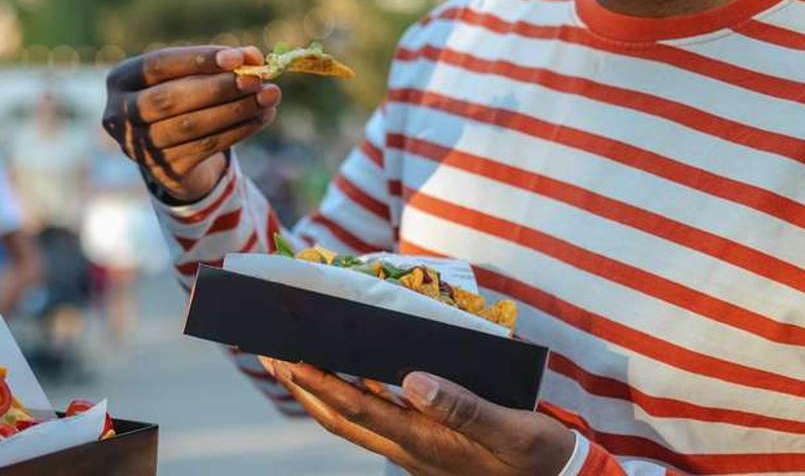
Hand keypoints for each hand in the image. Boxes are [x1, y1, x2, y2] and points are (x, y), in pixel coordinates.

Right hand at [100, 45, 279, 201]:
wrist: (169, 150)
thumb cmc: (180, 98)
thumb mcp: (189, 76)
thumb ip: (217, 63)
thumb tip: (253, 56)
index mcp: (120, 80)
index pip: (159, 65)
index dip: (198, 60)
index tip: (238, 57)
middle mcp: (119, 115)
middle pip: (170, 99)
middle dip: (218, 88)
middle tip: (257, 79)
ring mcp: (140, 147)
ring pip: (191, 126)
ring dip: (235, 110)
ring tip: (269, 97)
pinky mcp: (163, 170)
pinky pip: (205, 147)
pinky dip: (239, 130)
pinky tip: (262, 117)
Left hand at [262, 360, 577, 475]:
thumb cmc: (538, 454)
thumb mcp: (511, 429)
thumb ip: (463, 406)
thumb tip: (412, 380)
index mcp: (425, 443)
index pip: (358, 409)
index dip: (319, 383)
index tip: (286, 357)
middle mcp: (409, 449)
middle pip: (339, 416)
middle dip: (299, 385)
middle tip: (266, 350)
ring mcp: (413, 449)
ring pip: (351, 419)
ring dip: (315, 390)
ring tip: (287, 356)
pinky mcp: (423, 444)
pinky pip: (372, 417)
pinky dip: (347, 393)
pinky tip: (343, 370)